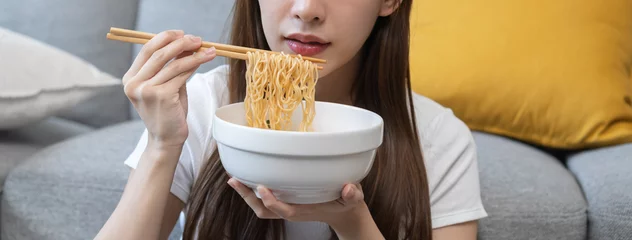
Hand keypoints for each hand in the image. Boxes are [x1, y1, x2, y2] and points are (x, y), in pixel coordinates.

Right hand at [122, 30, 215, 149]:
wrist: (166, 139)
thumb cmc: (168, 112)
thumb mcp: (166, 85)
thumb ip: (171, 66)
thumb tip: (186, 43)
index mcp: (130, 79)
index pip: (146, 50)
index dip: (165, 38)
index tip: (182, 33)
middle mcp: (133, 83)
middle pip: (159, 53)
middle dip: (181, 43)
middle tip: (198, 40)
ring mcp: (146, 90)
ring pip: (173, 64)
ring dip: (194, 54)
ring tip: (210, 50)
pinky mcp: (161, 96)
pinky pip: (181, 75)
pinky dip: (195, 65)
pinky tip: (205, 61)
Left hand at [227, 178, 366, 226]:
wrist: (345, 213)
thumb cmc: (347, 203)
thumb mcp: (354, 198)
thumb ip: (353, 194)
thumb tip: (349, 188)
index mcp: (305, 210)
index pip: (284, 210)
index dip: (271, 200)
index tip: (261, 187)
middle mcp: (292, 210)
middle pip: (264, 210)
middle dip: (248, 198)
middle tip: (235, 181)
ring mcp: (288, 207)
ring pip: (262, 207)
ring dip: (247, 195)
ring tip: (234, 179)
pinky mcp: (287, 201)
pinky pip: (266, 200)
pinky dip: (254, 191)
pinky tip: (248, 177)